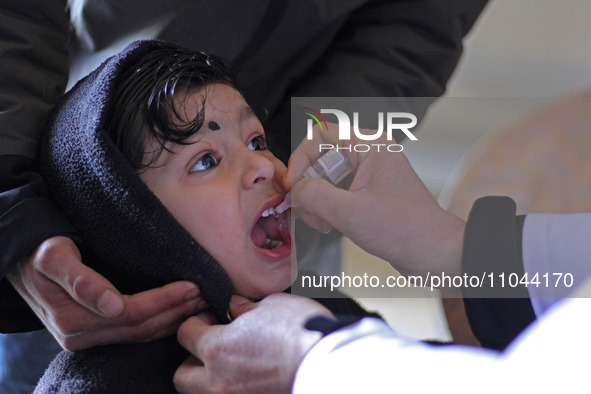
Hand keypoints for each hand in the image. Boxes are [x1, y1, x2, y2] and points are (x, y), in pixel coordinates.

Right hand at [7, 236, 203, 350]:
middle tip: (208, 293)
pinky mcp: (96, 334)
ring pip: (142, 335)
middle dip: (178, 310)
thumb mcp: (53, 257)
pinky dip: (161, 323)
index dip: (166, 301)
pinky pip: (135, 334)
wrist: (21, 261)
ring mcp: (89, 338)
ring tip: (202, 303)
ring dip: (174, 319)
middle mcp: (82, 336)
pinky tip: (180, 312)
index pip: (133, 314)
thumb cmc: (39, 253)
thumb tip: (111, 305)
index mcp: (74, 320)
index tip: (192, 285)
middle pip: (143, 327)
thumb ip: (79, 279)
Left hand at [174, 293, 332, 392]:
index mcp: (216, 348)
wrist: (329, 363)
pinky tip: (250, 376)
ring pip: (203, 393)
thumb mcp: (271, 305)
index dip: (197, 320)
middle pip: (182, 375)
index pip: (185, 333)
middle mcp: (218, 380)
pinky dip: (235, 388)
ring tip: (232, 363)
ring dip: (210, 378)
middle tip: (213, 344)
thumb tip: (235, 308)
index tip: (211, 316)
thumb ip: (245, 308)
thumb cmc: (302, 332)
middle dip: (193, 358)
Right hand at [286, 123, 464, 277]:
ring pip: (326, 177)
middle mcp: (370, 154)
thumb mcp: (350, 213)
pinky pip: (336, 192)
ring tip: (320, 223)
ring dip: (316, 200)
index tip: (294, 186)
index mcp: (370, 146)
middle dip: (308, 186)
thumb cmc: (406, 230)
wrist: (435, 253)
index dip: (301, 158)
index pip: (321, 135)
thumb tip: (296, 191)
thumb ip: (315, 196)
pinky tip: (328, 226)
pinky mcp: (368, 193)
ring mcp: (369, 174)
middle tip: (305, 211)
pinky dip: (326, 208)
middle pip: (321, 157)